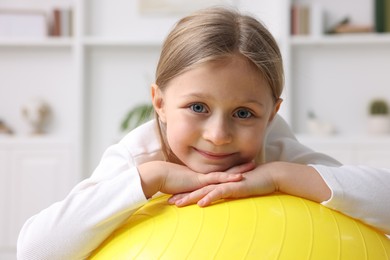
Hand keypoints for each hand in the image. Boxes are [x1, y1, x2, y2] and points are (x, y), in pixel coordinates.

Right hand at [138, 161, 254, 198]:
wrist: (157, 176)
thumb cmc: (166, 181)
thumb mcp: (180, 187)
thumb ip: (187, 190)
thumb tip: (189, 194)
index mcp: (201, 175)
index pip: (219, 172)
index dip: (230, 168)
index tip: (241, 165)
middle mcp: (204, 174)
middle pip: (225, 169)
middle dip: (239, 166)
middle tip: (253, 161)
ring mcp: (203, 176)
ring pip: (225, 172)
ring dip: (239, 169)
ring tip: (252, 166)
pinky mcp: (199, 180)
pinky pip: (217, 179)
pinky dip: (229, 179)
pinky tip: (240, 178)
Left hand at [168, 162, 331, 206]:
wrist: (270, 175)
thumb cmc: (255, 182)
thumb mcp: (238, 189)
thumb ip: (228, 193)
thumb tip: (221, 199)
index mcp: (219, 182)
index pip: (199, 188)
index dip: (186, 193)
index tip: (174, 199)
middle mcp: (220, 182)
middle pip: (197, 189)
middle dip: (182, 196)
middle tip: (168, 202)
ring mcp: (226, 183)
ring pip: (205, 191)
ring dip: (190, 197)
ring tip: (177, 204)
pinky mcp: (235, 186)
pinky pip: (220, 193)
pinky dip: (210, 198)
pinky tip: (201, 204)